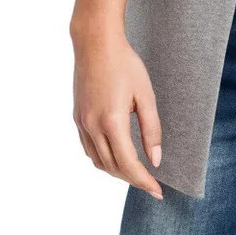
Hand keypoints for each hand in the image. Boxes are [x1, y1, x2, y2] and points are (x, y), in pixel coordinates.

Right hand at [72, 22, 163, 199]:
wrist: (95, 43)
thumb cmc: (124, 64)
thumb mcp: (145, 94)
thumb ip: (151, 128)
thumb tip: (155, 159)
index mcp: (112, 121)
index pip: (128, 164)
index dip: (144, 181)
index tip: (158, 191)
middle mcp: (93, 126)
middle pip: (112, 167)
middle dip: (133, 179)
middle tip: (151, 184)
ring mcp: (82, 123)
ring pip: (98, 162)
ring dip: (117, 172)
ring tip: (136, 173)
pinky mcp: (77, 118)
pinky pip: (89, 149)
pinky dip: (103, 159)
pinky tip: (116, 156)